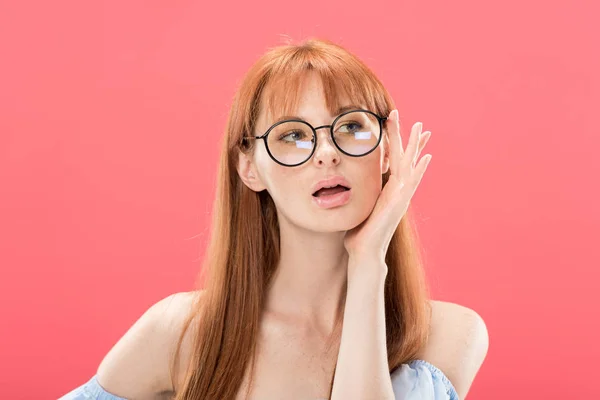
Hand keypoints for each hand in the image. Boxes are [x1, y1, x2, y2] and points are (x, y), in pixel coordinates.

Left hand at [343, 109, 432, 270]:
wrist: (364, 252)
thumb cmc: (358, 234)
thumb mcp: (356, 208)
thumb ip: (356, 197)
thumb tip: (340, 190)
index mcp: (387, 191)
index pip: (393, 162)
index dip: (395, 145)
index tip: (397, 129)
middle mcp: (397, 192)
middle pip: (403, 159)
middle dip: (406, 138)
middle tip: (415, 120)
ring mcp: (400, 197)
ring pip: (409, 165)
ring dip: (415, 147)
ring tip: (422, 128)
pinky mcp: (399, 204)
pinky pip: (411, 183)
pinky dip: (420, 170)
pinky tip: (427, 157)